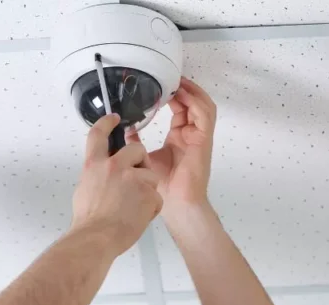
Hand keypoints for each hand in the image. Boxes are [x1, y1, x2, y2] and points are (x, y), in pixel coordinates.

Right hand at [70, 113, 163, 255]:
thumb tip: (100, 174)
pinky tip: (138, 216)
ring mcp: (133, 178)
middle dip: (141, 161)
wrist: (97, 238)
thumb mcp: (84, 189)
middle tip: (136, 178)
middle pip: (137, 149)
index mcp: (95, 164)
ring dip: (146, 188)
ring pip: (149, 174)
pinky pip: (155, 195)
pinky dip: (150, 207)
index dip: (107, 123)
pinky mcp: (149, 192)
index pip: (99, 134)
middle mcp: (114, 166)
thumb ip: (95, 176)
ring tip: (133, 207)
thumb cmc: (88, 221)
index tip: (114, 118)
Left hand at [126, 77, 216, 211]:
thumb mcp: (144, 158)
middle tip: (170, 76)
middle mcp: (191, 135)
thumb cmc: (163, 187)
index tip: (160, 84)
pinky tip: (184, 93)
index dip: (172, 95)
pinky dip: (196, 101)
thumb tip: (123, 129)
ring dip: (191, 91)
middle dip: (182, 88)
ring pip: (202, 105)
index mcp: (179, 138)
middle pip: (192, 103)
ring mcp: (199, 137)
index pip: (179, 109)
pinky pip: (205, 114)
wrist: (176, 205)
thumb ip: (135, 142)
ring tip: (178, 80)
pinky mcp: (204, 140)